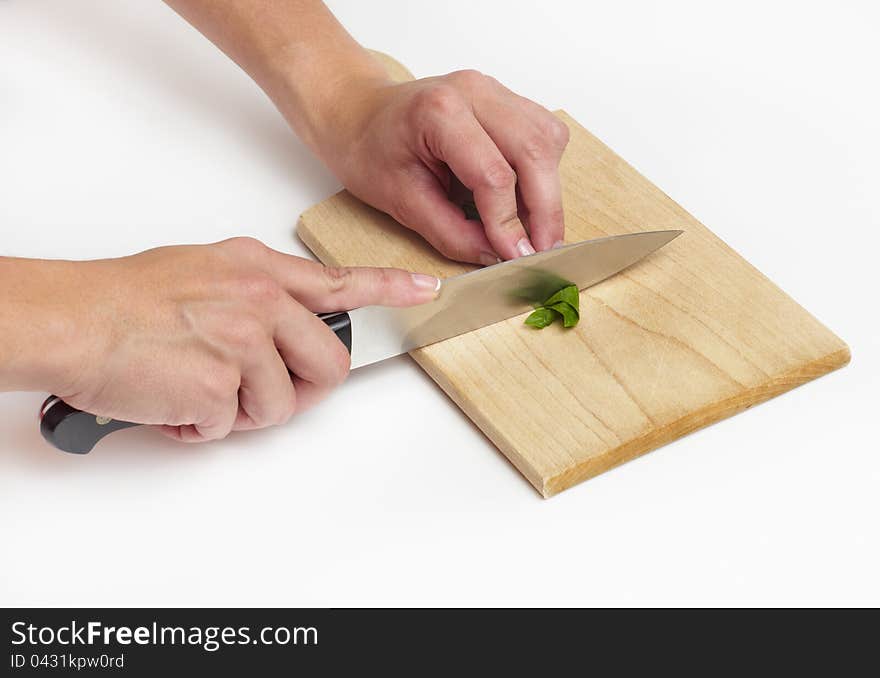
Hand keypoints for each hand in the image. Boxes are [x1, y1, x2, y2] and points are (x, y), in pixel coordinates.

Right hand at [48, 238, 438, 441]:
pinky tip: (173, 401)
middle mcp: (261, 300)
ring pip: (280, 406)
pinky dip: (201, 426)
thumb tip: (282, 329)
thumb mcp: (205, 272)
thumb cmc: (126, 298)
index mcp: (259, 270)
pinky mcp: (221, 383)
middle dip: (302, 391)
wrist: (73, 319)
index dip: (390, 289)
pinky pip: (230, 426)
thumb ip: (255, 296)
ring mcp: (244, 340)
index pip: (340, 281)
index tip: (427, 291)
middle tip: (259, 393)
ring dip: (240, 412)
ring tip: (196, 390)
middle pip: (329, 365)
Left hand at [311, 69, 570, 264]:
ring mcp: (493, 91)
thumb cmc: (369, 150)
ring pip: (548, 139)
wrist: (359, 114)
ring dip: (549, 189)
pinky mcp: (505, 100)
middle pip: (534, 150)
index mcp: (439, 112)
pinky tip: (526, 197)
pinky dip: (544, 170)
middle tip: (543, 250)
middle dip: (545, 209)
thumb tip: (496, 256)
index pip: (494, 174)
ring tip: (534, 228)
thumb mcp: (401, 202)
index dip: (509, 223)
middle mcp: (474, 92)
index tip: (516, 256)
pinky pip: (543, 133)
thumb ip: (451, 233)